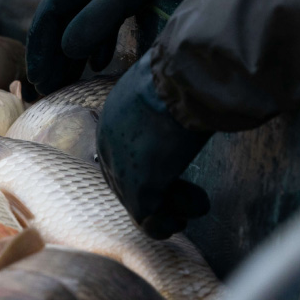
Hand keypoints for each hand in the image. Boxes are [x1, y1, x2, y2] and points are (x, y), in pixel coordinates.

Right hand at [25, 0, 189, 95]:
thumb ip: (92, 23)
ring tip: (67, 82)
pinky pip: (102, 25)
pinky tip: (98, 64)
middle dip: (53, 59)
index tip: (37, 80)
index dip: (39, 52)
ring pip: (80, 28)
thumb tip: (68, 52)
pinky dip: (97, 46)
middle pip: (60, 28)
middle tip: (48, 90)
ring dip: (72, 57)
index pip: (46, 22)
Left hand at [97, 50, 211, 239]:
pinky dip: (163, 225)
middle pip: (126, 181)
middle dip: (159, 191)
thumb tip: (179, 109)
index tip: (175, 171)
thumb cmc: (184, 73)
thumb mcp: (162, 87)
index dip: (151, 168)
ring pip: (137, 202)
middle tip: (190, 198)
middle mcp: (107, 143)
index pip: (122, 154)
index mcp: (111, 118)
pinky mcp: (139, 186)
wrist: (186, 77)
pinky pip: (146, 218)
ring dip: (168, 210)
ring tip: (191, 211)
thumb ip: (160, 105)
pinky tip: (181, 222)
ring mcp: (120, 167)